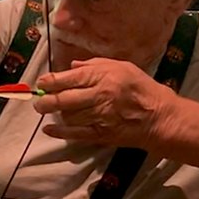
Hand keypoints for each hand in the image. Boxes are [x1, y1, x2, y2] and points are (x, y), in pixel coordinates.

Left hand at [34, 58, 179, 148]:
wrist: (160, 117)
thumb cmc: (141, 88)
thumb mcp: (121, 67)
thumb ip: (95, 64)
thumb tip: (71, 66)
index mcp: (102, 77)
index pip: (68, 78)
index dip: (50, 81)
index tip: (42, 83)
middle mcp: (99, 96)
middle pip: (63, 99)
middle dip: (45, 100)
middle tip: (38, 100)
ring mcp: (99, 117)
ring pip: (67, 116)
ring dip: (55, 114)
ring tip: (49, 110)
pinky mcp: (101, 134)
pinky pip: (75, 134)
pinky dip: (59, 132)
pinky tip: (49, 129)